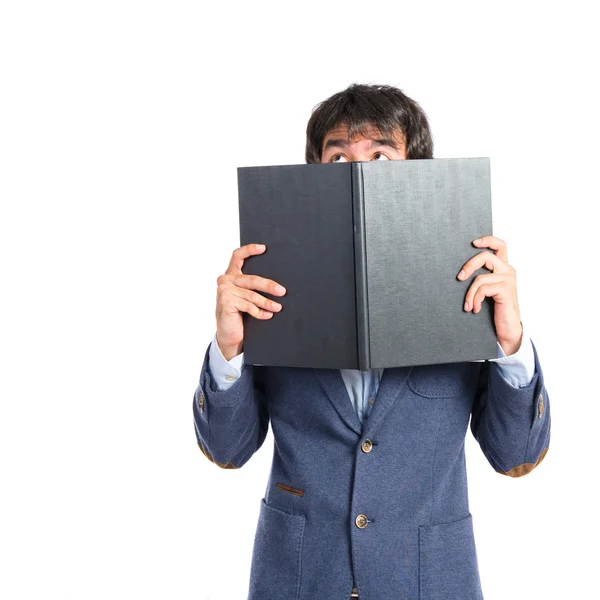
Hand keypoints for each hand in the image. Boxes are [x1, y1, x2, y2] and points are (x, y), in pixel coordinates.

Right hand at [215, 243, 285, 359]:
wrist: (229, 335)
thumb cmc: (239, 315)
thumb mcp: (246, 297)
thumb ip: (252, 287)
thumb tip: (277, 284)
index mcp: (230, 275)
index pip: (237, 256)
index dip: (249, 250)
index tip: (263, 248)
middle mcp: (225, 280)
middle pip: (251, 279)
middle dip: (269, 285)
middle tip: (282, 291)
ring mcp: (224, 291)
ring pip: (252, 295)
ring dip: (267, 302)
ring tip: (278, 307)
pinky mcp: (226, 302)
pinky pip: (248, 306)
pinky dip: (260, 312)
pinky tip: (268, 315)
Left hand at [457, 236, 522, 355]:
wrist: (507, 328)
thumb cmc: (494, 308)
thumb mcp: (486, 290)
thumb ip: (481, 277)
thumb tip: (461, 271)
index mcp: (503, 268)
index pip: (500, 246)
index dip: (488, 240)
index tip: (473, 242)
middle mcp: (508, 270)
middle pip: (485, 257)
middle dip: (469, 265)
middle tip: (459, 277)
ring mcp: (508, 280)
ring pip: (480, 278)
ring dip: (469, 294)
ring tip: (468, 306)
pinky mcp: (505, 289)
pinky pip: (482, 289)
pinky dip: (475, 300)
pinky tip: (475, 309)